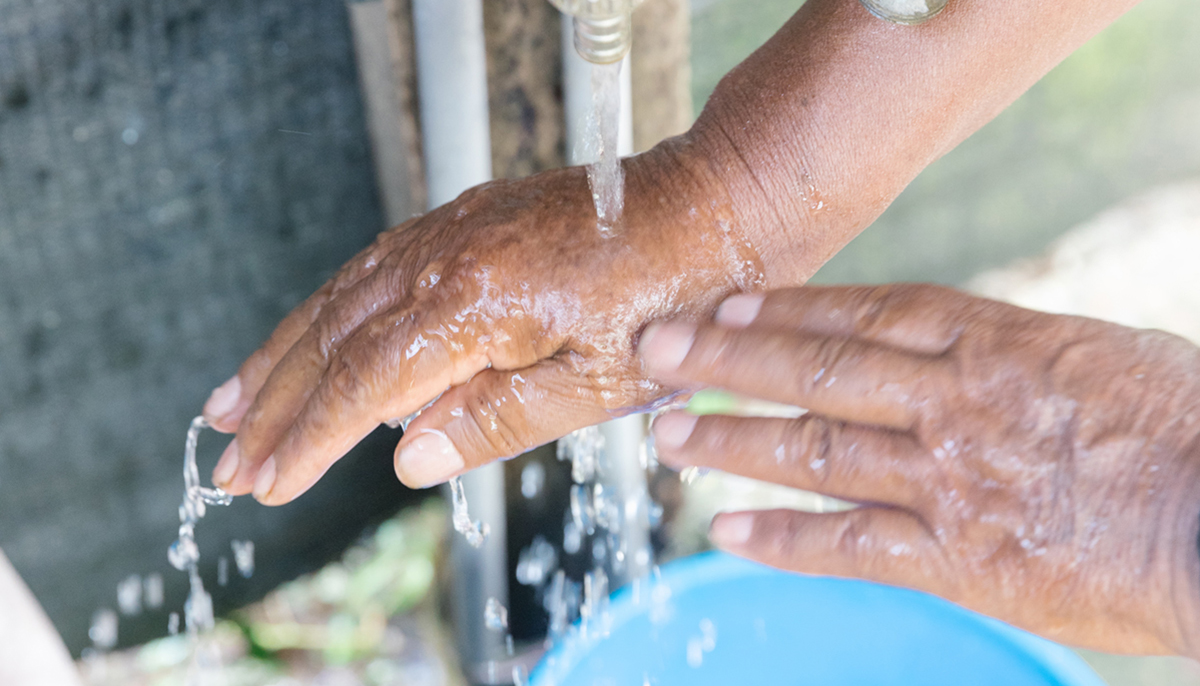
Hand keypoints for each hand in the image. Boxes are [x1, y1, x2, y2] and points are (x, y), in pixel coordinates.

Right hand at [201, 143, 764, 503]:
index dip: (308, 440)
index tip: (266, 483)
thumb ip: (496, 422)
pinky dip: (328, 309)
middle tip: (226, 461)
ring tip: (231, 401)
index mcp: (476, 303)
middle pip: (333, 339)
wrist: (709, 207)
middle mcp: (446, 257)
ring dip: (281, 353)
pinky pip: (372, 267)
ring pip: (340, 297)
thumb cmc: (669, 299)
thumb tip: (407, 461)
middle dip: (274, 405)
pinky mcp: (464, 219)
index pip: (364, 385)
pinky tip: (308, 336)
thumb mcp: (596, 386)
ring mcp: (450, 229)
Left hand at [640, 284, 1199, 656]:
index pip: (861, 314)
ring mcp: (950, 478)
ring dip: (732, 439)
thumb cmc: (1179, 427)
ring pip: (815, 450)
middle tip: (655, 350)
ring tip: (668, 435)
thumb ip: (1001, 349)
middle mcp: (953, 401)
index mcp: (991, 340)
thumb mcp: (1091, 352)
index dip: (782, 309)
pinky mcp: (959, 557)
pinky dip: (781, 537)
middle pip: (817, 369)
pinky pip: (849, 544)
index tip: (722, 303)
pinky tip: (724, 529)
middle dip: (726, 357)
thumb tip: (945, 345)